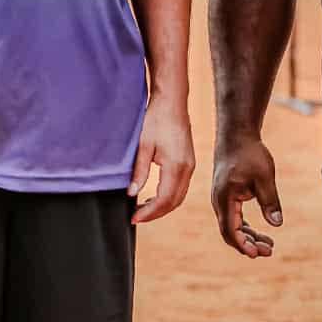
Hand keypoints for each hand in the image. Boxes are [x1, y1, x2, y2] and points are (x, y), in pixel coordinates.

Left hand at [129, 97, 194, 223]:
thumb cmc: (156, 119)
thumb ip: (139, 172)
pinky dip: (168, 197)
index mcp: (176, 166)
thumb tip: (131, 193)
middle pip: (173, 202)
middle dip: (155, 213)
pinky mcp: (189, 162)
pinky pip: (181, 187)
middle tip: (136, 217)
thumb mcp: (143, 145)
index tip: (134, 218)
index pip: (164, 199)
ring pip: (179, 197)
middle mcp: (187, 168)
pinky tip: (154, 196)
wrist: (172, 102)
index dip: (149, 212)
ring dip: (162, 206)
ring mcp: (191, 166)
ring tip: (143, 209)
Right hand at [210, 135, 280, 258]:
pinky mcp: (226, 196)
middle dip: (248, 245)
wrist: (237, 135)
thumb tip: (277, 224)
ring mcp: (221, 200)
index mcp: (224, 199)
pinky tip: (259, 232)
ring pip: (232, 226)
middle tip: (269, 251)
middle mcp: (219, 202)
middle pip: (230, 233)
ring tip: (269, 245)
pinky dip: (245, 227)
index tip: (257, 254)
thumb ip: (270, 201)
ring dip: (248, 237)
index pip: (230, 231)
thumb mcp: (264, 176)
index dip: (243, 245)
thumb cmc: (249, 153)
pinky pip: (233, 218)